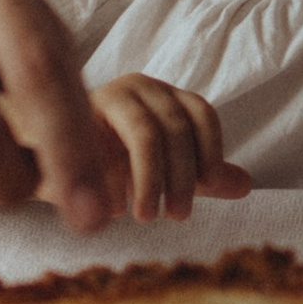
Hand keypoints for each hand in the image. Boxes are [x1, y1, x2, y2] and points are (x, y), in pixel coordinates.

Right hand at [88, 75, 251, 220]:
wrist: (57, 159)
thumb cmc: (120, 163)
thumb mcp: (168, 171)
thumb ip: (204, 177)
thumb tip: (245, 185)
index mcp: (166, 96)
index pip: (202, 113)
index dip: (211, 150)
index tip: (209, 186)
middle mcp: (140, 87)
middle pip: (176, 126)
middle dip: (182, 175)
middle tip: (178, 215)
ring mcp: (106, 97)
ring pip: (146, 133)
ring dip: (151, 181)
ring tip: (147, 215)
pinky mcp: (76, 118)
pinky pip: (105, 149)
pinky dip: (114, 183)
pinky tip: (116, 209)